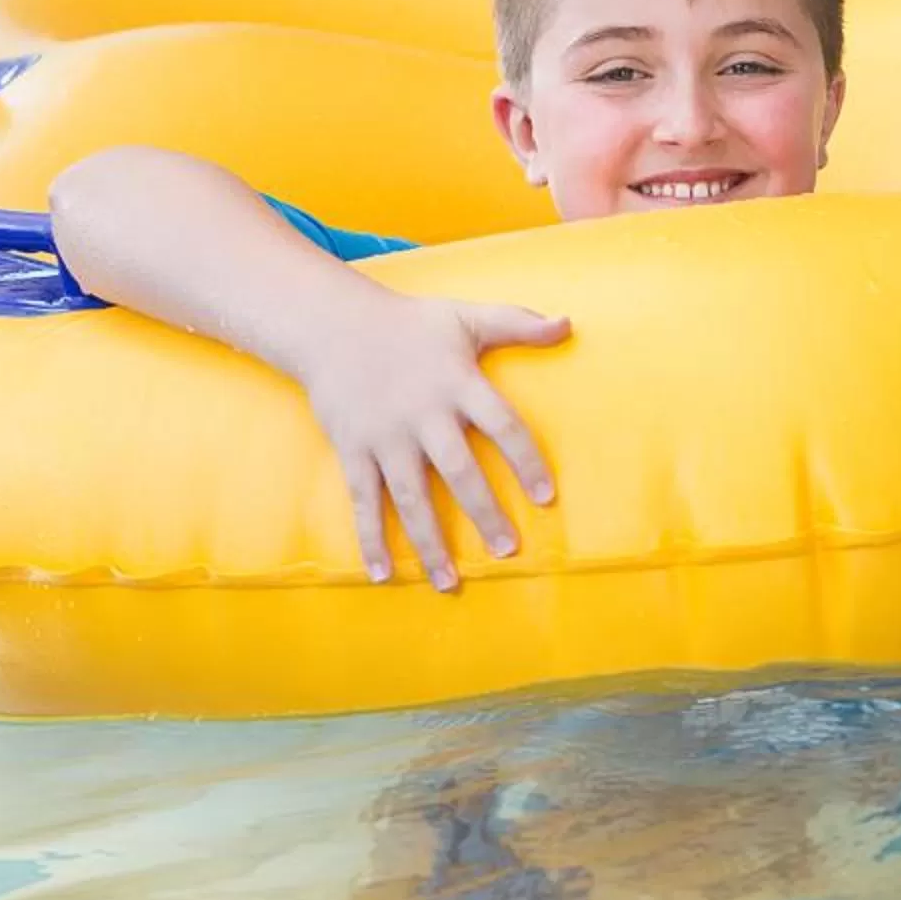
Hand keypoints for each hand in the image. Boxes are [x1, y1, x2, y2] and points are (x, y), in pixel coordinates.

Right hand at [303, 294, 566, 589]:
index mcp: (458, 384)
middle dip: (483, 513)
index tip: (546, 497)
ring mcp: (386, 436)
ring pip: (412, 497)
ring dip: (430, 542)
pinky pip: (364, 501)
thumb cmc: (409, 324)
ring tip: (449, 583)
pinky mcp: (354, 450)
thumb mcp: (465, 317)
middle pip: (459, 470)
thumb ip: (518, 323)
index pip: (503, 425)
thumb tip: (567, 324)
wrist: (332, 325)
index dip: (526, 461)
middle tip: (506, 551)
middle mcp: (423, 414)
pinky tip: (383, 573)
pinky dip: (370, 538)